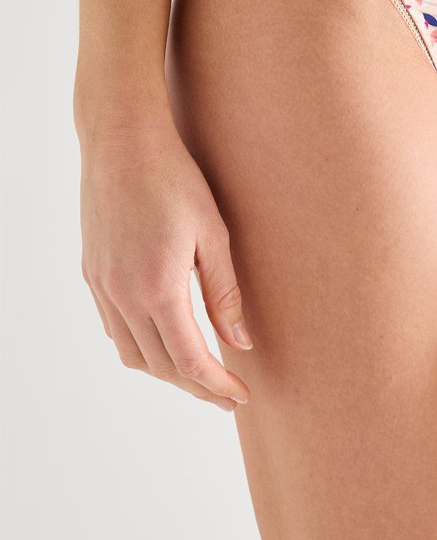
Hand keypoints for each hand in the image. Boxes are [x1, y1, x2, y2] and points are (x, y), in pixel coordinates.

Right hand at [79, 118, 252, 411]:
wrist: (122, 142)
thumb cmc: (175, 179)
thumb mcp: (213, 233)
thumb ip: (225, 292)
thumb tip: (241, 342)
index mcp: (158, 289)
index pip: (189, 360)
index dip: (216, 385)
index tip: (240, 396)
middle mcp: (123, 296)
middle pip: (160, 366)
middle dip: (195, 385)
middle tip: (226, 391)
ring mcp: (102, 287)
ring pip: (132, 354)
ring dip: (165, 370)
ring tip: (198, 369)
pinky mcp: (92, 274)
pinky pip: (113, 328)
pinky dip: (140, 345)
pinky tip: (163, 336)